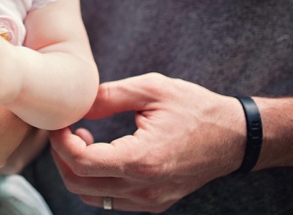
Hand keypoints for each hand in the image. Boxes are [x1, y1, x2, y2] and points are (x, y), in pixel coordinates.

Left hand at [48, 74, 246, 212]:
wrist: (233, 137)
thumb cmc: (194, 108)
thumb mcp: (151, 89)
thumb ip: (109, 96)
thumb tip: (76, 103)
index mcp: (142, 160)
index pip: (82, 163)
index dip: (60, 142)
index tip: (59, 121)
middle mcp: (144, 189)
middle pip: (79, 185)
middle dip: (62, 156)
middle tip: (65, 128)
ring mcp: (149, 201)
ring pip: (92, 198)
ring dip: (77, 170)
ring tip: (83, 137)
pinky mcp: (154, 203)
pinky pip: (111, 200)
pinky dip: (96, 179)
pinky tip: (102, 151)